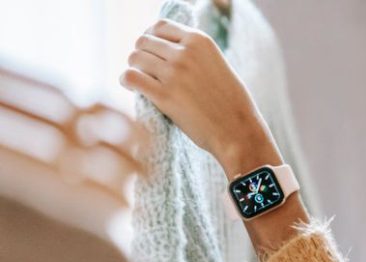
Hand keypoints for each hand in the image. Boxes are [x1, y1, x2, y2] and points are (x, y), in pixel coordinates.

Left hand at [120, 19, 267, 162]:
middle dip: (141, 55)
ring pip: (134, 58)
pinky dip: (127, 81)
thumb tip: (166, 51)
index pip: (161, 26)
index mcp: (200, 41)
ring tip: (141, 81)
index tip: (152, 51)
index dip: (151, 38)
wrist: (238, 131)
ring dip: (134, 68)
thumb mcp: (217, 65)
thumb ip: (195, 53)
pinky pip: (131, 77)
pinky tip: (133, 88)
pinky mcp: (164, 96)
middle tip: (146, 70)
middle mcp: (186, 52)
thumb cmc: (231, 103)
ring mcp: (174, 73)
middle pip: (143, 41)